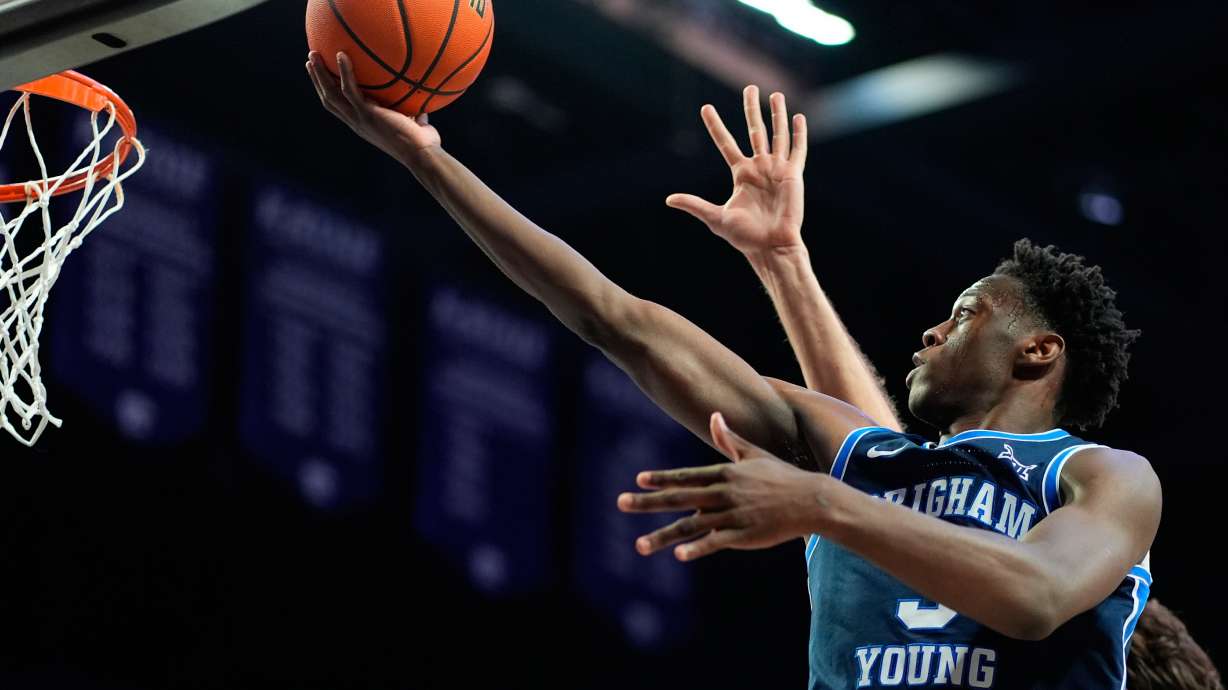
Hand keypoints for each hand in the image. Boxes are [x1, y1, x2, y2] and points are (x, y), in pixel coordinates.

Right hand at [306, 51, 441, 166]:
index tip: (321, 76)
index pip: (339, 107)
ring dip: (320, 74)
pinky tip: (342, 54)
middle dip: (317, 80)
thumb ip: (412, 114)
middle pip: (328, 99)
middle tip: (311, 60)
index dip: (327, 92)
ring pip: (331, 94)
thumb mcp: (414, 124)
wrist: (421, 154)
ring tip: (314, 55)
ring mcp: (359, 119)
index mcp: (362, 125)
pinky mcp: (367, 113)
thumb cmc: (422, 143)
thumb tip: (421, 105)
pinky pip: (350, 88)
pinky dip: (344, 71)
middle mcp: (356, 123)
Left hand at [617, 412, 826, 560]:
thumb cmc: (782, 476)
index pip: (686, 476)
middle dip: (647, 501)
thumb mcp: (755, 454)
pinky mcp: (744, 535)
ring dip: (663, 536)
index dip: (661, 478)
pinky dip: (697, 548)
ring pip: (691, 525)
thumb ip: (730, 439)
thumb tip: (715, 416)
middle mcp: (724, 492)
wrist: (812, 500)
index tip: (638, 480)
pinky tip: (679, 555)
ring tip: (639, 546)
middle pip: (679, 498)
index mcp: (725, 473)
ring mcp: (733, 514)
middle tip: (620, 503)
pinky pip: (716, 542)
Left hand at [667, 86, 808, 255]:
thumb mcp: (715, 218)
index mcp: (741, 174)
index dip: (716, 125)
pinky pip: (797, 150)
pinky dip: (798, 133)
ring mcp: (777, 169)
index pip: (726, 143)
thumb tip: (669, 200)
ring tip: (775, 94)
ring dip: (777, 114)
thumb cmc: (745, 237)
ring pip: (777, 134)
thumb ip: (694, 205)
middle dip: (751, 108)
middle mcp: (759, 167)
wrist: (770, 246)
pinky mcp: (793, 175)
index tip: (706, 108)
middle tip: (750, 87)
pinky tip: (798, 116)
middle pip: (755, 130)